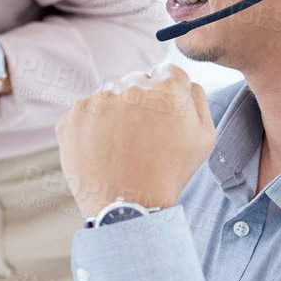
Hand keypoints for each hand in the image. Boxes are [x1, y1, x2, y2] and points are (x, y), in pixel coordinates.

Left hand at [55, 64, 213, 216]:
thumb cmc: (169, 173)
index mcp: (168, 88)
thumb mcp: (204, 136)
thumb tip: (182, 81)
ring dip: (115, 112)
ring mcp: (100, 100)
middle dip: (140, 102)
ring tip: (121, 146)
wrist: (129, 207)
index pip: (167, 73)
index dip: (166, 96)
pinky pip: (86, 110)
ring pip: (110, 94)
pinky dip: (92, 126)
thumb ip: (196, 97)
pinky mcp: (75, 115)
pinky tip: (103, 148)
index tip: (160, 118)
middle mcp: (132, 86)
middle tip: (141, 136)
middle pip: (136, 81)